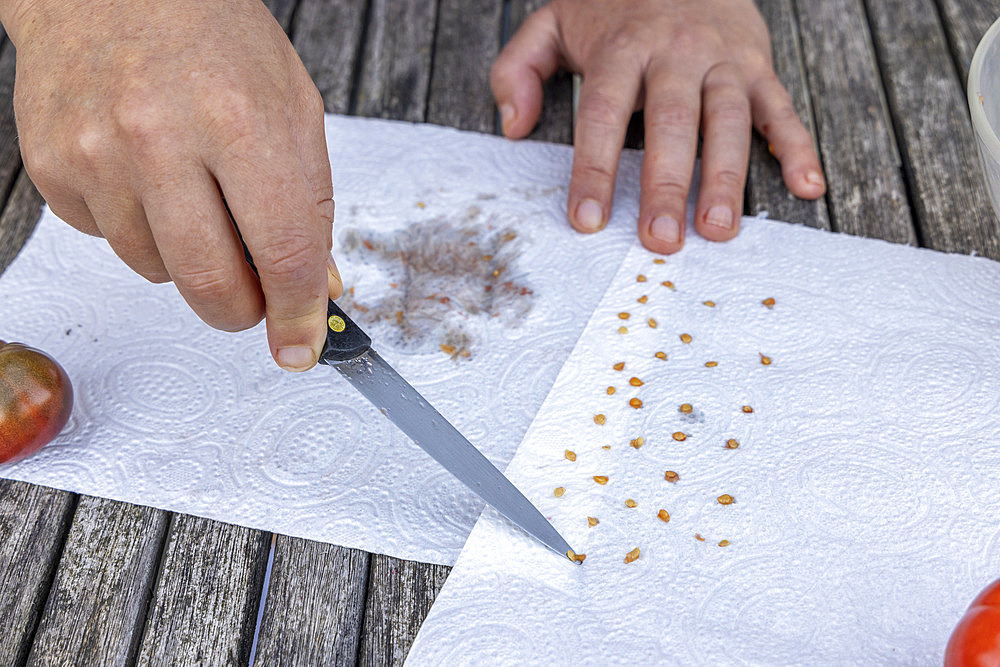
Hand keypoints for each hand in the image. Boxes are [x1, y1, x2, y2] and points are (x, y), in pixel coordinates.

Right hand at [1, 0, 341, 370]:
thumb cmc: (213, 36)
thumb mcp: (291, 108)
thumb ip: (308, 205)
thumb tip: (316, 288)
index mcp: (240, 121)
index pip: (283, 254)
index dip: (297, 314)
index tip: (300, 346)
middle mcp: (161, 139)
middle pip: (211, 285)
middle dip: (243, 310)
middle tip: (255, 299)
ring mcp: (97, 153)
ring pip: (157, 271)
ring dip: (189, 259)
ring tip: (195, 195)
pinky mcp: (51, 165)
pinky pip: (107, 240)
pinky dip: (138, 226)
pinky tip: (146, 175)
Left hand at [491, 0, 825, 252]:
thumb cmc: (614, 7)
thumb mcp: (553, 22)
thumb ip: (520, 69)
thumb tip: (512, 127)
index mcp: (622, 47)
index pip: (603, 112)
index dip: (594, 168)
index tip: (586, 219)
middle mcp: (676, 52)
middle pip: (671, 122)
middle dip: (667, 184)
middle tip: (661, 239)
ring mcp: (723, 59)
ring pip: (727, 120)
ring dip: (726, 177)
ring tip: (719, 229)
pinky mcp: (759, 65)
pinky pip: (781, 108)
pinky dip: (796, 147)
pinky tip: (806, 187)